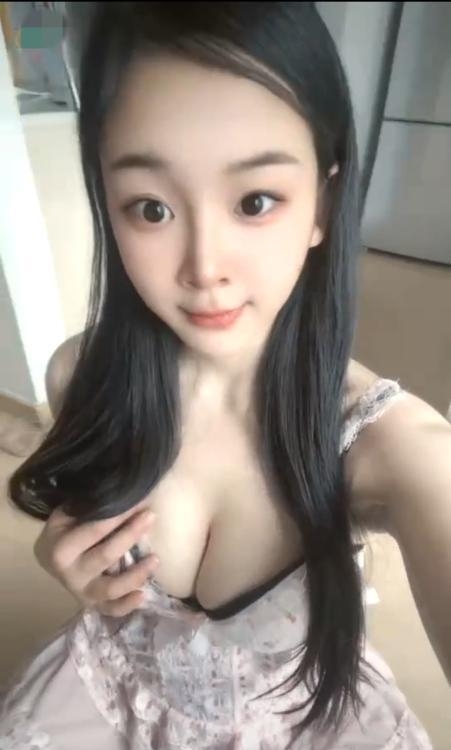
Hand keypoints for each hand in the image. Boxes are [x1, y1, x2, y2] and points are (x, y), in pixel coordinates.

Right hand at [34, 501, 158, 615]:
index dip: (120, 515)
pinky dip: (126, 606)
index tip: (139, 501)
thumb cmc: (62, 529)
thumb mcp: (66, 513)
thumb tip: (121, 495)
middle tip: (150, 516)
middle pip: (106, 556)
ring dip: (136, 575)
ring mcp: (81, 592)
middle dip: (131, 535)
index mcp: (62, 549)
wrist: (47, 555)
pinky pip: (110, 610)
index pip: (95, 530)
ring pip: (111, 589)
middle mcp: (71, 574)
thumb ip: (88, 509)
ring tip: (155, 559)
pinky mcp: (91, 604)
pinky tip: (142, 595)